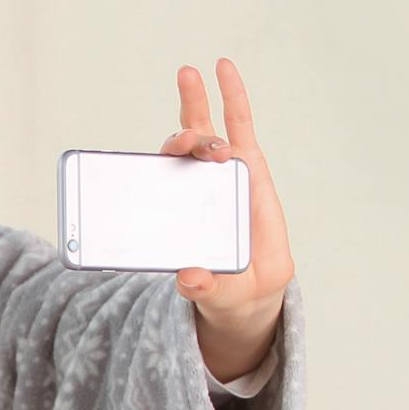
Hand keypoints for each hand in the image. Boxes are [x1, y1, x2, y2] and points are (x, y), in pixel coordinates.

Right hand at [158, 59, 294, 381]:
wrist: (238, 304)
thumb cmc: (245, 293)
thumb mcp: (236, 295)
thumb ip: (214, 287)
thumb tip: (188, 276)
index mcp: (252, 199)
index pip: (245, 147)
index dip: (233, 118)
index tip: (214, 126)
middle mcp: (229, 186)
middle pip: (216, 136)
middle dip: (202, 114)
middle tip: (185, 129)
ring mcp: (204, 190)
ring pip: (193, 145)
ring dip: (185, 122)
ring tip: (184, 105)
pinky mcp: (184, 202)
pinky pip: (173, 168)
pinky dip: (165, 147)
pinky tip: (156, 133)